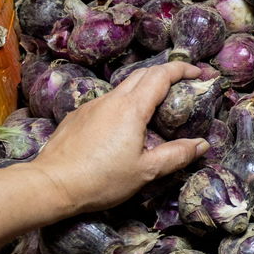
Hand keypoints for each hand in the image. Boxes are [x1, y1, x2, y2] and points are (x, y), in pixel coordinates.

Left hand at [30, 61, 210, 215]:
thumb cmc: (101, 179)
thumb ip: (176, 155)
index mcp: (132, 108)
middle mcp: (112, 99)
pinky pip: (107, 102)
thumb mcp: (145, 171)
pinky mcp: (78, 116)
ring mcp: (92, 106)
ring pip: (123, 87)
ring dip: (144, 88)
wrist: (52, 184)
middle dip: (166, 73)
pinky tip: (124, 126)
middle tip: (184, 84)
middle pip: (143, 74)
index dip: (182, 69)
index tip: (199, 73)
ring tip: (157, 107)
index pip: (161, 75)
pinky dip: (124, 104)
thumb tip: (202, 144)